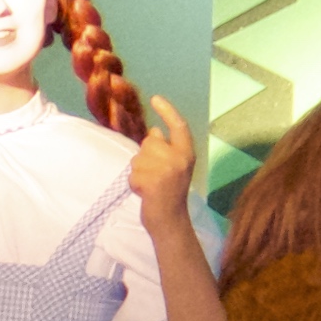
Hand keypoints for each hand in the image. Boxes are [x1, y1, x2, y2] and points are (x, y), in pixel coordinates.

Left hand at [130, 93, 196, 232]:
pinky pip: (132, 174)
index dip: (167, 111)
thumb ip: (165, 149)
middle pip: (150, 141)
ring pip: (138, 158)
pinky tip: (145, 194)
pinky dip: (134, 185)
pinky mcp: (152, 183)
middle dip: (145, 156)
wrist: (170, 221)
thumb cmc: (170, 193)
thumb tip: (153, 131)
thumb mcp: (175, 167)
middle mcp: (179, 159)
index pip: (178, 126)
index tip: (155, 98)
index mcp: (187, 154)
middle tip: (155, 176)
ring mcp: (166, 171)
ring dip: (138, 172)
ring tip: (151, 186)